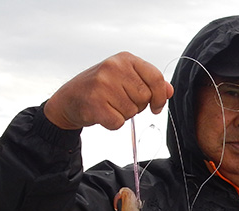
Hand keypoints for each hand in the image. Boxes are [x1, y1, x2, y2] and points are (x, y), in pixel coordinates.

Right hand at [44, 52, 173, 129]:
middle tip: (119, 101)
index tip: (156, 106)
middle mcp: (113, 67)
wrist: (69, 99)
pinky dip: (113, 123)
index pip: (156, 78)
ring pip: (132, 112)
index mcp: (125, 58)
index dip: (159, 97)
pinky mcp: (94, 103)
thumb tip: (169, 91)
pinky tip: (102, 114)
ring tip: (109, 105)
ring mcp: (102, 84)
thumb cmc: (101, 88)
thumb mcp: (126, 79)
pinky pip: (118, 122)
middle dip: (137, 106)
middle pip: (145, 97)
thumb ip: (150, 83)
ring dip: (124, 114)